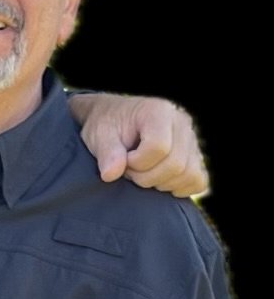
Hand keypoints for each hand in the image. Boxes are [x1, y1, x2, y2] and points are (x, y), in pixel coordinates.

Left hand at [72, 93, 206, 197]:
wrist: (114, 120)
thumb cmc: (107, 125)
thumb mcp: (99, 134)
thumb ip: (106, 153)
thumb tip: (111, 175)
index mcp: (158, 111)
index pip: (159, 147)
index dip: (137, 162)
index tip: (121, 160)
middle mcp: (181, 123)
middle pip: (176, 164)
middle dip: (146, 177)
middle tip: (128, 171)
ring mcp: (191, 140)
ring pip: (189, 175)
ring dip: (161, 183)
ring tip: (141, 173)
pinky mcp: (195, 156)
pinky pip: (198, 181)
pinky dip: (179, 188)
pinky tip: (158, 181)